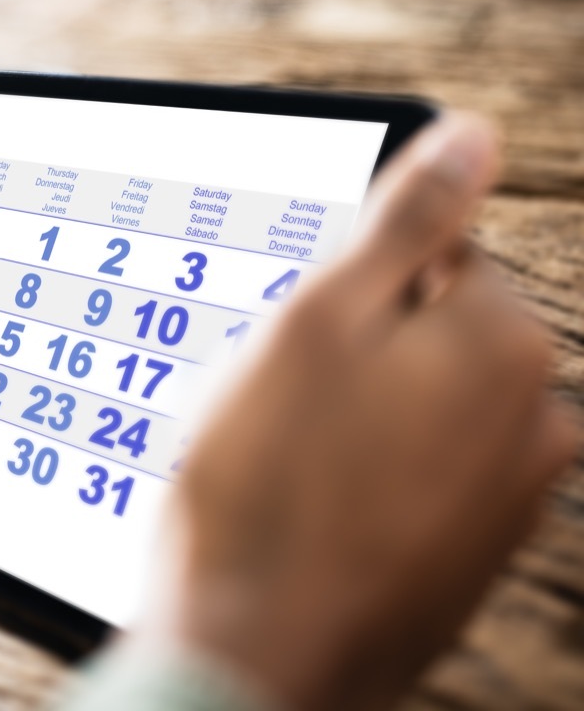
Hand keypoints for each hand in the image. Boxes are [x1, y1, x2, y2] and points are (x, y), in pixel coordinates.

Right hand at [138, 116, 577, 709]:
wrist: (253, 651)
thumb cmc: (267, 482)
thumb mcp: (319, 319)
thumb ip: (407, 220)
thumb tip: (474, 134)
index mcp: (501, 343)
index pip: (432, 255)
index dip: (344, 286)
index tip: (295, 333)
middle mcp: (533, 419)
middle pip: (430, 333)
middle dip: (357, 350)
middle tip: (279, 400)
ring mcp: (508, 498)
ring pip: (420, 409)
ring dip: (359, 416)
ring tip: (287, 459)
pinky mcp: (470, 555)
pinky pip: (418, 479)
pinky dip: (369, 479)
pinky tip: (311, 507)